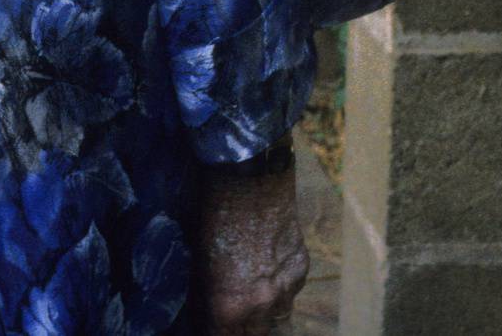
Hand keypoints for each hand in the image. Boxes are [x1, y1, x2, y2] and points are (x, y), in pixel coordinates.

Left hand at [195, 163, 307, 334]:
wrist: (250, 180)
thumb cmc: (213, 215)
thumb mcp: (200, 261)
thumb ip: (207, 293)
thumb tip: (207, 310)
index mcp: (229, 305)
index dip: (214, 331)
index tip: (211, 325)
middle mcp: (261, 305)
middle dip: (241, 330)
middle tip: (230, 319)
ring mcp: (286, 289)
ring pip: (277, 317)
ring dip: (263, 315)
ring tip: (251, 302)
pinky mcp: (301, 270)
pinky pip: (290, 292)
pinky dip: (279, 289)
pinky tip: (267, 274)